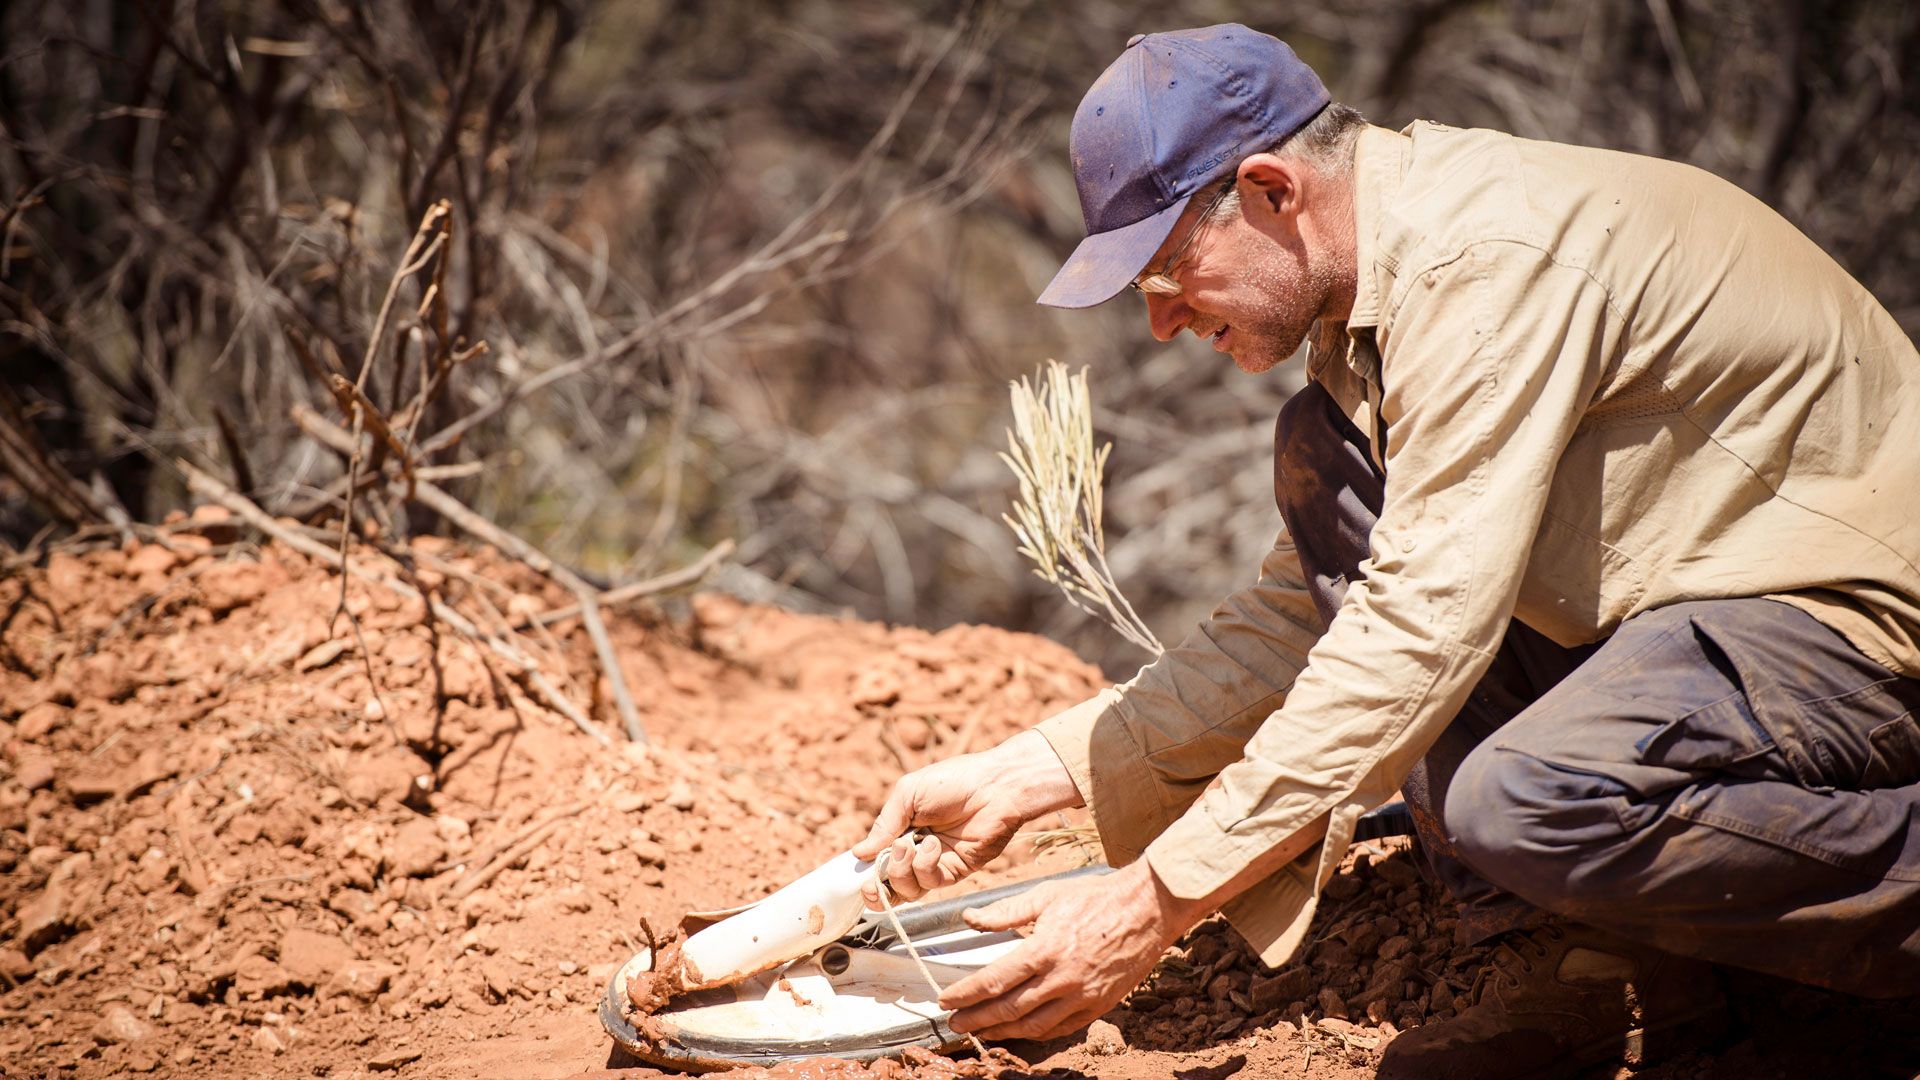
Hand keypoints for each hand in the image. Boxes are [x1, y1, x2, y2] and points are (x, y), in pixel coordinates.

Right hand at [853, 730, 1081, 904]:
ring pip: (906, 891)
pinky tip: (932, 845)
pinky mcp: (955, 872)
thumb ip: (884, 825)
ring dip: (901, 871)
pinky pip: (930, 884)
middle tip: (874, 874)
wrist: (994, 786)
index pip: (876, 862)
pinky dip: (925, 866)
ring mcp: (935, 865)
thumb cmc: (952, 781)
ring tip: (909, 845)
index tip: (857, 875)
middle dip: (877, 885)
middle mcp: (915, 852)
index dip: (864, 874)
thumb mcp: (908, 794)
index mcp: (901, 831)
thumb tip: (859, 854)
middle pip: (888, 886)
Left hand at [938, 860, 1198, 1040]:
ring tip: (980, 1032)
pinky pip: (1061, 1029)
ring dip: (1002, 1032)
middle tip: (954, 1023)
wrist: (1148, 908)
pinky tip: (1019, 1031)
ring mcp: (1083, 996)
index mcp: (1046, 949)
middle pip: (1009, 1009)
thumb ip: (1006, 912)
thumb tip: (970, 919)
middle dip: (976, 1019)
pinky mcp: (1099, 1006)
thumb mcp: (1047, 895)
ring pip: (1033, 1026)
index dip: (966, 994)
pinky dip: (1036, 1034)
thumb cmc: (1096, 897)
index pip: (995, 980)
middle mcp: (1062, 978)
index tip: (945, 1000)